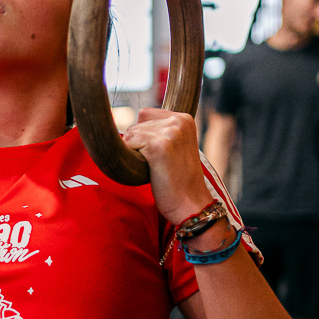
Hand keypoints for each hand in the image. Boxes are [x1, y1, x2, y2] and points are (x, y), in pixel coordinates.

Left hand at [121, 108, 210, 224]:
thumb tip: (128, 128)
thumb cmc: (178, 179)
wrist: (191, 204)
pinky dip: (133, 158)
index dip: (144, 135)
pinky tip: (150, 169)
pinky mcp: (159, 146)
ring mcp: (170, 132)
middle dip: (139, 145)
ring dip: (136, 153)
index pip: (145, 113)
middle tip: (159, 164)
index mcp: (184, 118)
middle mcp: (179, 120)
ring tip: (156, 167)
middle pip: (136, 123)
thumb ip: (159, 131)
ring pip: (130, 134)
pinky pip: (129, 143)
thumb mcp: (176, 146)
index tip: (161, 154)